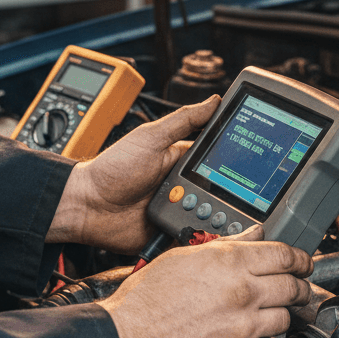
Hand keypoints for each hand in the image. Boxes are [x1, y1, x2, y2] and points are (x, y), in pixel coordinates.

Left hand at [46, 96, 219, 252]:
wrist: (87, 206)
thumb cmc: (111, 170)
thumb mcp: (150, 137)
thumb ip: (184, 121)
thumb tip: (214, 101)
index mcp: (181, 160)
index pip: (218, 158)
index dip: (235, 160)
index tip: (250, 162)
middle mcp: (183, 186)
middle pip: (220, 191)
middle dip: (227, 194)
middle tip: (218, 194)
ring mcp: (178, 209)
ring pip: (211, 215)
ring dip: (215, 216)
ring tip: (208, 212)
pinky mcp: (171, 231)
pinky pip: (194, 236)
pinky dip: (202, 236)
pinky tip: (205, 233)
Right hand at [99, 229, 313, 337]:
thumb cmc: (144, 303)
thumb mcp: (181, 259)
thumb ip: (223, 247)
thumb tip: (252, 235)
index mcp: (229, 263)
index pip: (284, 255)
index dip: (300, 258)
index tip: (303, 262)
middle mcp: (242, 293)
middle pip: (292, 286)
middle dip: (300, 286)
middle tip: (298, 287)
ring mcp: (244, 328)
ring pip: (284, 318)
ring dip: (279, 314)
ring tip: (266, 313)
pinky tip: (248, 336)